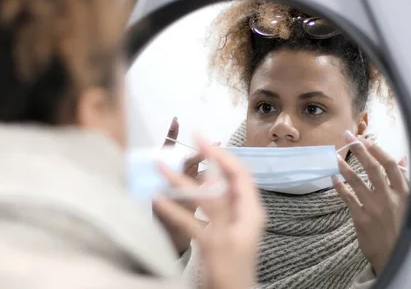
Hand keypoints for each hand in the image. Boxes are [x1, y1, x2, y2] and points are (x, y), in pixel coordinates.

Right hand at [153, 135, 265, 288]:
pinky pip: (194, 218)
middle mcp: (240, 214)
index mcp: (250, 212)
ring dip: (183, 186)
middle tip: (183, 147)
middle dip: (200, 165)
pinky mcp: (213, 237)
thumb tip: (208, 180)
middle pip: (220, 182)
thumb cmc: (231, 274)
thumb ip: (216, 208)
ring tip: (162, 171)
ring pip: (204, 198)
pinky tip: (160, 201)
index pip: (237, 173)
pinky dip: (178, 209)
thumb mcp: (223, 239)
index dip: (220, 154)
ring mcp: (226, 225)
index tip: (201, 138)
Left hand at [332, 133, 408, 274]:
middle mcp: (390, 198)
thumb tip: (403, 158)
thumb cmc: (404, 228)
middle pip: (373, 168)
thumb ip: (405, 180)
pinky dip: (340, 187)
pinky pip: (348, 198)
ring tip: (335, 156)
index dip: (377, 150)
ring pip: (358, 181)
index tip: (366, 139)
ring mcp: (375, 208)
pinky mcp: (362, 219)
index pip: (390, 165)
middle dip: (359, 150)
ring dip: (345, 166)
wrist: (397, 257)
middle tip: (347, 136)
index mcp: (405, 193)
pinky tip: (333, 178)